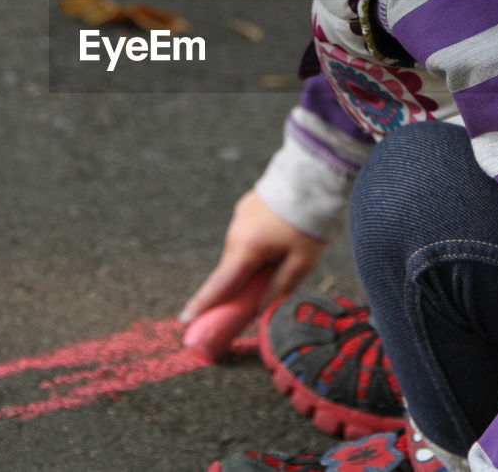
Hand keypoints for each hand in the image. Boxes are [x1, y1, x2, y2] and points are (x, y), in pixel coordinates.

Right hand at [179, 188, 326, 323]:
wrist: (312, 177)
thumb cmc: (310, 222)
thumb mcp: (302, 262)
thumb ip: (279, 287)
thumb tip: (261, 309)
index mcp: (247, 248)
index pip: (220, 284)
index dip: (203, 304)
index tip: (185, 319)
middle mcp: (236, 232)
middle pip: (231, 269)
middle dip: (237, 284)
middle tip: (252, 298)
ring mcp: (239, 217)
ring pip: (240, 251)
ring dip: (250, 262)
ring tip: (280, 259)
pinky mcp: (246, 206)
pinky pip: (246, 234)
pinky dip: (255, 244)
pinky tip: (277, 239)